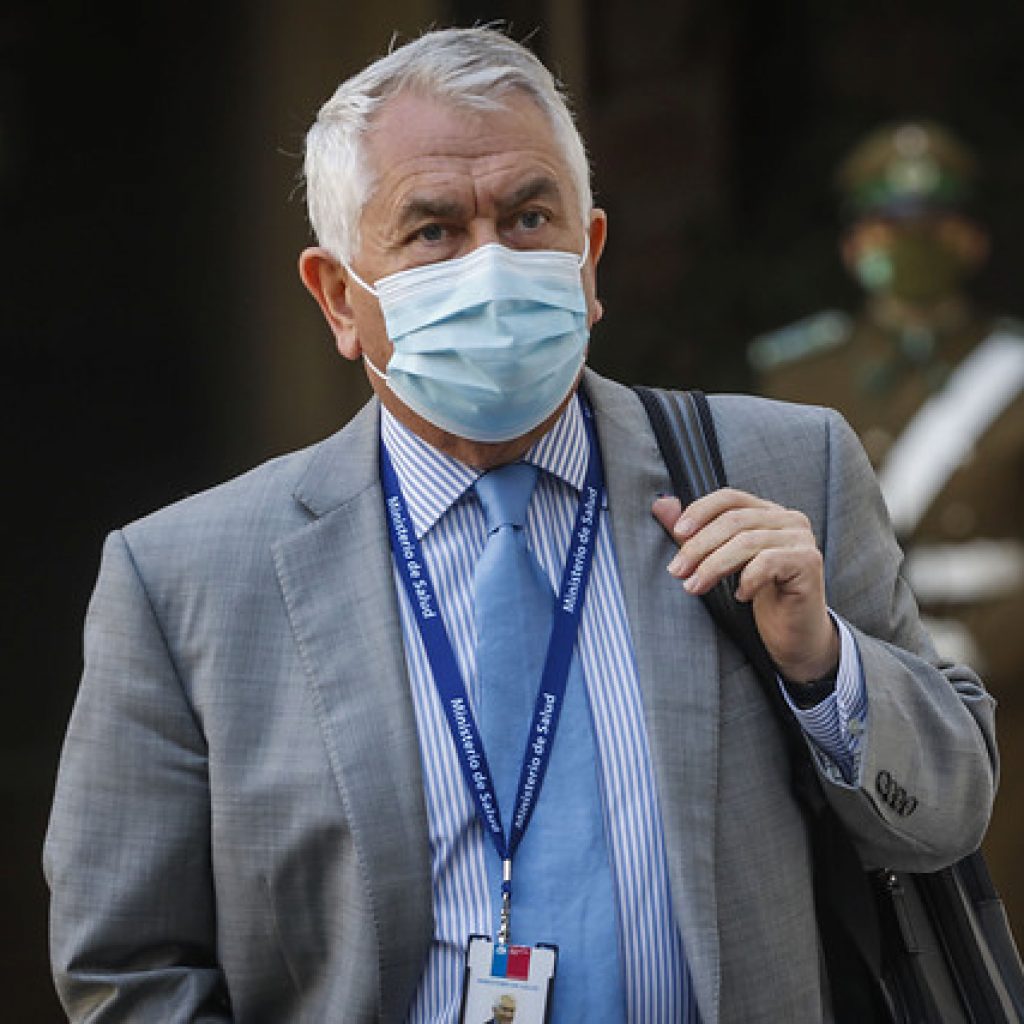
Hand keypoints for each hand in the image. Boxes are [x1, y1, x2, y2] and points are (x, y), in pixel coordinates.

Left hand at [652, 489, 839, 682]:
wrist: (795, 636)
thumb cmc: (759, 598)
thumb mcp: (719, 562)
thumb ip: (694, 534)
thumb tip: (662, 505)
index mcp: (767, 512)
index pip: (729, 498)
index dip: (700, 511)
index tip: (678, 533)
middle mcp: (788, 519)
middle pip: (734, 521)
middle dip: (699, 546)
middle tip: (677, 570)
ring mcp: (801, 539)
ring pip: (747, 541)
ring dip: (713, 565)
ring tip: (695, 586)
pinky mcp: (808, 562)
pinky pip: (768, 562)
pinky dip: (747, 579)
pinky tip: (740, 596)